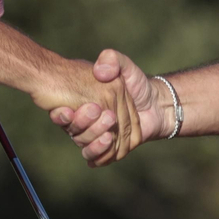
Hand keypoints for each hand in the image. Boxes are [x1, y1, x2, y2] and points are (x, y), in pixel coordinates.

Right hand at [50, 49, 164, 165]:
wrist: (157, 104)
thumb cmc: (138, 84)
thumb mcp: (125, 67)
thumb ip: (113, 60)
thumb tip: (100, 71)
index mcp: (84, 104)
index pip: (65, 116)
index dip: (61, 117)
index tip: (66, 110)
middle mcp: (87, 123)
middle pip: (75, 132)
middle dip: (82, 124)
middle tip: (96, 109)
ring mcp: (97, 137)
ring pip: (86, 146)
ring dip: (93, 139)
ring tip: (106, 128)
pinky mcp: (110, 150)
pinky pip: (98, 158)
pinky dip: (100, 153)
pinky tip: (107, 139)